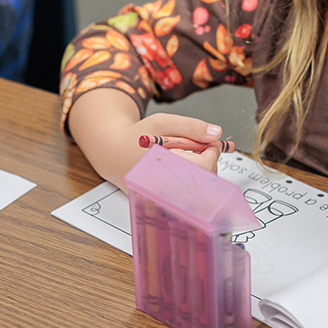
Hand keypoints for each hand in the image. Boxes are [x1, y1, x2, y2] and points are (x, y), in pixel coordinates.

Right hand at [67, 88, 224, 188]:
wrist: (112, 152)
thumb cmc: (136, 137)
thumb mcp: (162, 123)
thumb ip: (190, 126)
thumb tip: (216, 133)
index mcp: (164, 170)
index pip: (204, 166)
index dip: (212, 152)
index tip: (211, 142)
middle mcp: (164, 190)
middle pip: (205, 181)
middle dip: (208, 161)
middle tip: (202, 147)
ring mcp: (164, 200)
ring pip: (199, 189)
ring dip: (201, 171)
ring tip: (187, 156)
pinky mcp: (165, 204)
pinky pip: (189, 194)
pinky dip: (192, 179)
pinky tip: (182, 168)